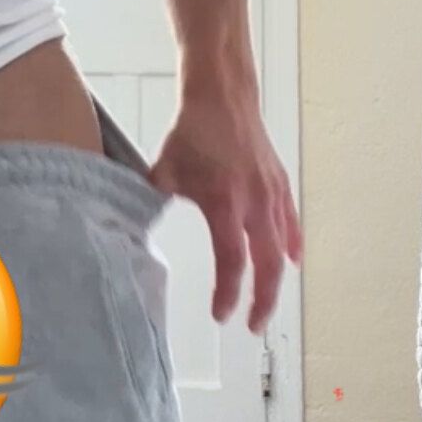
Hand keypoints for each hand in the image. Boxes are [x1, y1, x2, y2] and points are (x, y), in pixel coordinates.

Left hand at [146, 84, 302, 333]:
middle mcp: (254, 203)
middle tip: (254, 324)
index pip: (231, 263)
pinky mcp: (280, 182)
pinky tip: (291, 259)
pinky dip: (291, 243)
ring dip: (276, 278)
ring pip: (282, 248)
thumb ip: (151, 201)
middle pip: (266, 267)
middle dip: (262, 301)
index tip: (222, 314)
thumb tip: (129, 224)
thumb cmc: (193, 131)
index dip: (228, 294)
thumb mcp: (164, 171)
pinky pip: (291, 222)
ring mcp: (272, 194)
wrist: (222, 97)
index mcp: (224, 204)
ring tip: (268, 299)